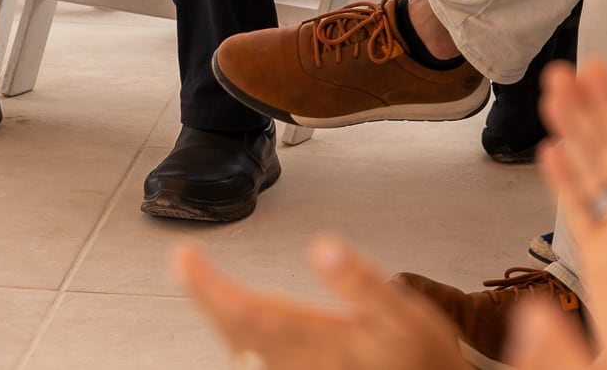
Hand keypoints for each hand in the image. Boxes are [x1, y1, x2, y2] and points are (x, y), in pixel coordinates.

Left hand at [175, 235, 466, 369]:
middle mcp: (299, 364)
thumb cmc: (422, 362)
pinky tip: (239, 323)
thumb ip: (362, 283)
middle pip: (235, 330)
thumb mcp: (406, 318)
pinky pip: (258, 361)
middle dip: (207, 294)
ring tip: (206, 285)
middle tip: (185, 263)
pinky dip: (241, 336)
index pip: (248, 310)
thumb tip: (322, 248)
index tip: (185, 259)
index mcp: (320, 340)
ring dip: (221, 316)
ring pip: (241, 349)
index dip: (209, 286)